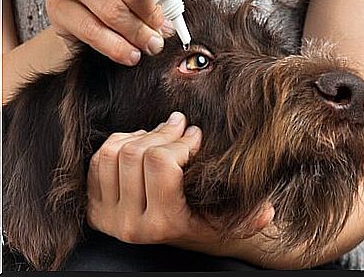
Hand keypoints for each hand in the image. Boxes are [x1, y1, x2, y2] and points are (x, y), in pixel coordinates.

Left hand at [86, 112, 273, 248]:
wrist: (180, 237)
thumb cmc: (207, 223)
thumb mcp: (230, 221)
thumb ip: (252, 219)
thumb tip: (268, 211)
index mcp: (163, 224)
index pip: (160, 163)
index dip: (181, 141)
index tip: (196, 136)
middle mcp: (130, 224)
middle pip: (134, 154)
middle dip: (162, 132)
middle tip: (180, 125)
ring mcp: (108, 216)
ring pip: (112, 153)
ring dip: (139, 136)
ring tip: (161, 134)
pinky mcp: (96, 206)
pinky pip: (98, 161)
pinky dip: (119, 143)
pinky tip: (141, 143)